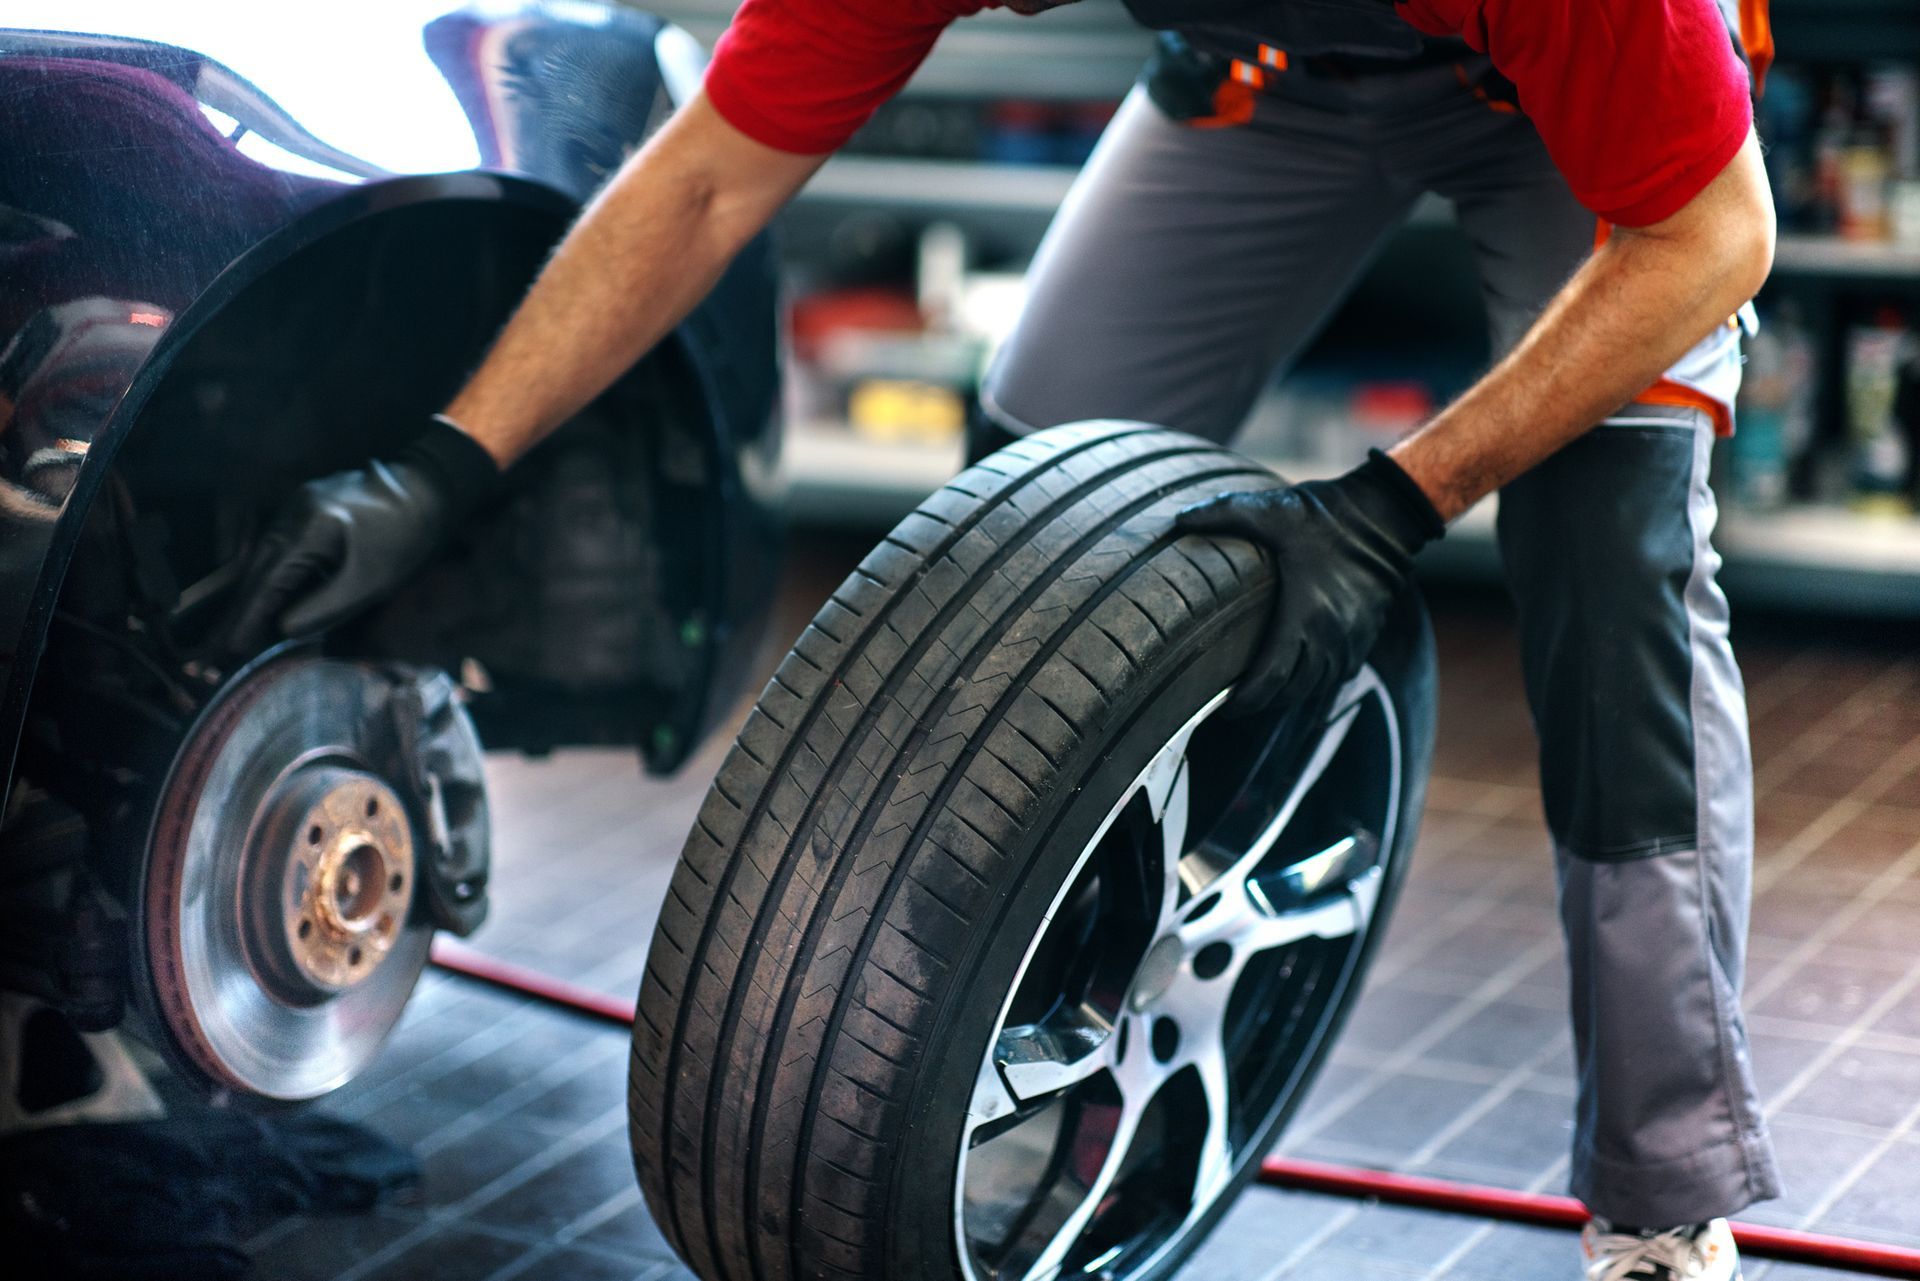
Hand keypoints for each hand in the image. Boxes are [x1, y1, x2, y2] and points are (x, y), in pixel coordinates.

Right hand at [224, 417, 500, 652]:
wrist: (427, 491)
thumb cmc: (406, 537)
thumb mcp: (371, 581)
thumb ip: (326, 606)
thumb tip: (283, 630)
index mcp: (308, 529)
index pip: (268, 581)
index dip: (249, 616)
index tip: (231, 648)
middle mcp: (292, 513)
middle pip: (256, 568)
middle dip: (241, 609)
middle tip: (223, 647)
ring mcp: (295, 506)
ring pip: (263, 556)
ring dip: (252, 592)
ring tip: (238, 628)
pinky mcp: (304, 508)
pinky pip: (275, 544)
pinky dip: (268, 573)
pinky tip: (263, 596)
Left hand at [1175, 449, 1443, 714]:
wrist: (1384, 517)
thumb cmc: (1324, 516)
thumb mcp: (1271, 509)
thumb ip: (1222, 513)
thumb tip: (1177, 519)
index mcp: (1304, 616)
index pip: (1271, 679)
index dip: (1246, 700)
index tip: (1225, 706)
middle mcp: (1330, 638)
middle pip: (1290, 691)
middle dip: (1261, 701)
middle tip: (1233, 701)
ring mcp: (1351, 641)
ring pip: (1314, 688)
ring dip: (1286, 694)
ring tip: (1258, 691)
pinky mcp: (1364, 638)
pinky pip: (1336, 676)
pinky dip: (1312, 683)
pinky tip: (1294, 675)